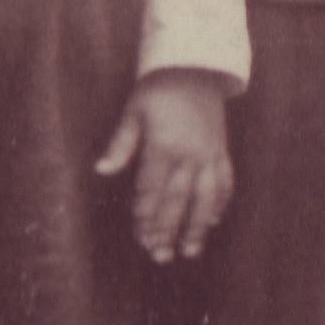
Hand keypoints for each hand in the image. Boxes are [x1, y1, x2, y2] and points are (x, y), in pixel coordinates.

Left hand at [95, 66, 236, 266]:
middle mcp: (190, 154)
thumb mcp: (133, 112)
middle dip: (168, 230)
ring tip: (189, 251)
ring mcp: (210, 154)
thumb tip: (100, 170)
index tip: (141, 237)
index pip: (153, 188)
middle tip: (159, 256)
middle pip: (178, 199)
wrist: (194, 68)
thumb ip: (120, 144)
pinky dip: (219, 203)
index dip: (146, 214)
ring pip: (205, 197)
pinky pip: (224, 182)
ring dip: (197, 226)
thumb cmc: (157, 90)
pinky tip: (212, 221)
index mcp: (165, 145)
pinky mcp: (221, 151)